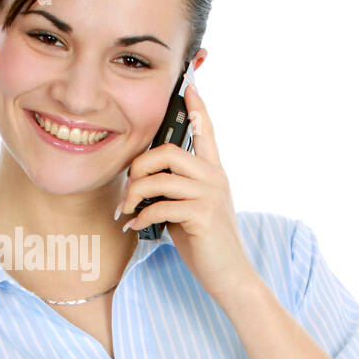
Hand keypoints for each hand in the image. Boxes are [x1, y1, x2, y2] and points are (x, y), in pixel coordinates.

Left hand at [116, 81, 258, 303]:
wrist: (230, 276)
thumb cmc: (205, 242)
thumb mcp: (189, 208)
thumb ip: (174, 188)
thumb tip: (142, 180)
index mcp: (213, 172)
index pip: (206, 129)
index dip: (197, 105)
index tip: (189, 83)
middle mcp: (215, 177)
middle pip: (169, 151)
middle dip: (140, 168)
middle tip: (129, 190)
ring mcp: (211, 195)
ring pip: (160, 178)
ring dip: (135, 195)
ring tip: (128, 211)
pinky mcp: (204, 215)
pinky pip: (160, 206)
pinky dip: (142, 217)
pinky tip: (137, 226)